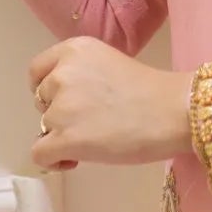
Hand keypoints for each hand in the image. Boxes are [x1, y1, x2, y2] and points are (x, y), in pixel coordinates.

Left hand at [29, 38, 192, 173]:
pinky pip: (39, 154)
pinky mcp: (65, 138)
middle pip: (40, 102)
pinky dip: (53, 160)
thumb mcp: (109, 64)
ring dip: (62, 137)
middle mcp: (61, 74)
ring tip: (93, 141)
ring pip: (42, 129)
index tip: (64, 102)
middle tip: (90, 122)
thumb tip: (65, 103)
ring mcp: (61, 107)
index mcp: (74, 50)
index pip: (37, 72)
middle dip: (59, 113)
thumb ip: (82, 75)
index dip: (47, 90)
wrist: (174, 112)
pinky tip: (74, 159)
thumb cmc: (152, 91)